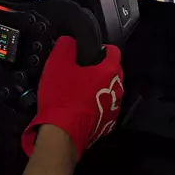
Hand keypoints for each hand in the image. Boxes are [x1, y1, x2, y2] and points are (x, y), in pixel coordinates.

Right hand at [22, 36, 123, 158]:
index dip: (101, 48)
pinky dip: (95, 106)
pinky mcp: (107, 124)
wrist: (62, 134)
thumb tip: (69, 41)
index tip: (89, 51)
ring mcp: (114, 109)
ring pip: (108, 91)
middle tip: (80, 71)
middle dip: (99, 70)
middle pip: (112, 72)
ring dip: (97, 89)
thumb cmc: (63, 97)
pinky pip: (103, 109)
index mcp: (110, 71)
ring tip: (79, 91)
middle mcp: (117, 89)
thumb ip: (66, 46)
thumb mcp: (58, 64)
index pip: (113, 51)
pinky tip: (80, 107)